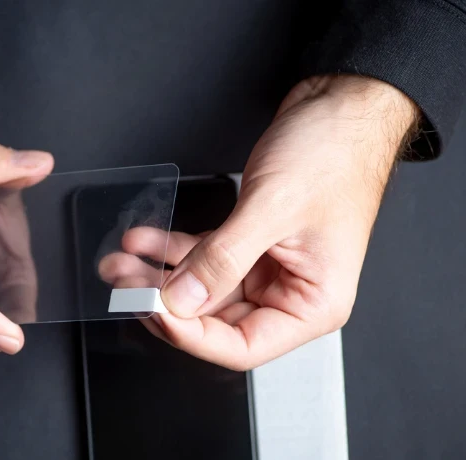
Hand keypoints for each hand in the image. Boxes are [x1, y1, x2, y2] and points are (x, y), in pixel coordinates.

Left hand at [108, 75, 416, 369]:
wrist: (342, 106)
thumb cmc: (335, 153)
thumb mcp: (272, 209)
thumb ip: (222, 259)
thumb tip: (180, 300)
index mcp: (313, 305)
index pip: (242, 346)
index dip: (192, 335)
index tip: (154, 310)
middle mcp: (292, 294)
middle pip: (215, 320)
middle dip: (165, 302)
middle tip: (126, 284)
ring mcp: (269, 269)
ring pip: (202, 289)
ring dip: (160, 275)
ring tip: (123, 261)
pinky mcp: (250, 244)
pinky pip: (204, 257)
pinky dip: (173, 250)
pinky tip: (145, 241)